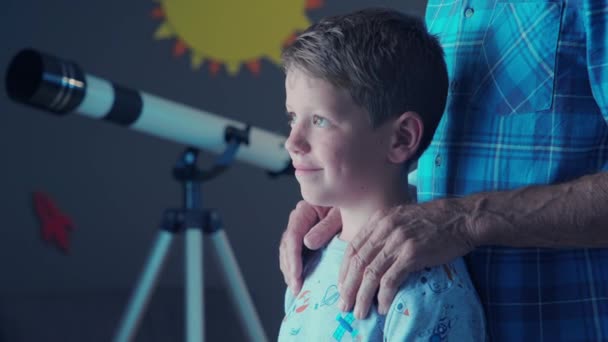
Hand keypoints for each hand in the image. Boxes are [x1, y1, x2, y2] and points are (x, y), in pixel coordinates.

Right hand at [279, 200, 341, 294]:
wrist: (355, 202)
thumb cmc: (350, 206)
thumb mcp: (340, 216)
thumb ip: (325, 227)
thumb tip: (307, 242)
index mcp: (305, 211)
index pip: (293, 235)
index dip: (293, 257)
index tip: (297, 274)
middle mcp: (298, 220)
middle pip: (286, 246)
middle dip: (290, 268)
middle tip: (296, 287)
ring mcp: (299, 229)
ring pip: (286, 252)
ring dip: (289, 271)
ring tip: (296, 288)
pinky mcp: (303, 239)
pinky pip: (293, 254)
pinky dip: (293, 268)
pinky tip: (297, 281)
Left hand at [338, 199, 475, 318]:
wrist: (461, 218)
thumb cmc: (434, 220)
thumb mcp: (401, 218)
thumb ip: (384, 232)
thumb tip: (370, 256)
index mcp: (379, 219)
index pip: (353, 247)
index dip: (344, 270)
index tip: (341, 286)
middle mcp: (384, 229)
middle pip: (358, 263)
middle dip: (348, 287)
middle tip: (344, 306)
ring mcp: (397, 241)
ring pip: (371, 273)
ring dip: (362, 296)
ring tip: (360, 312)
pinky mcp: (412, 254)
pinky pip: (390, 279)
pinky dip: (383, 296)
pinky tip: (382, 306)